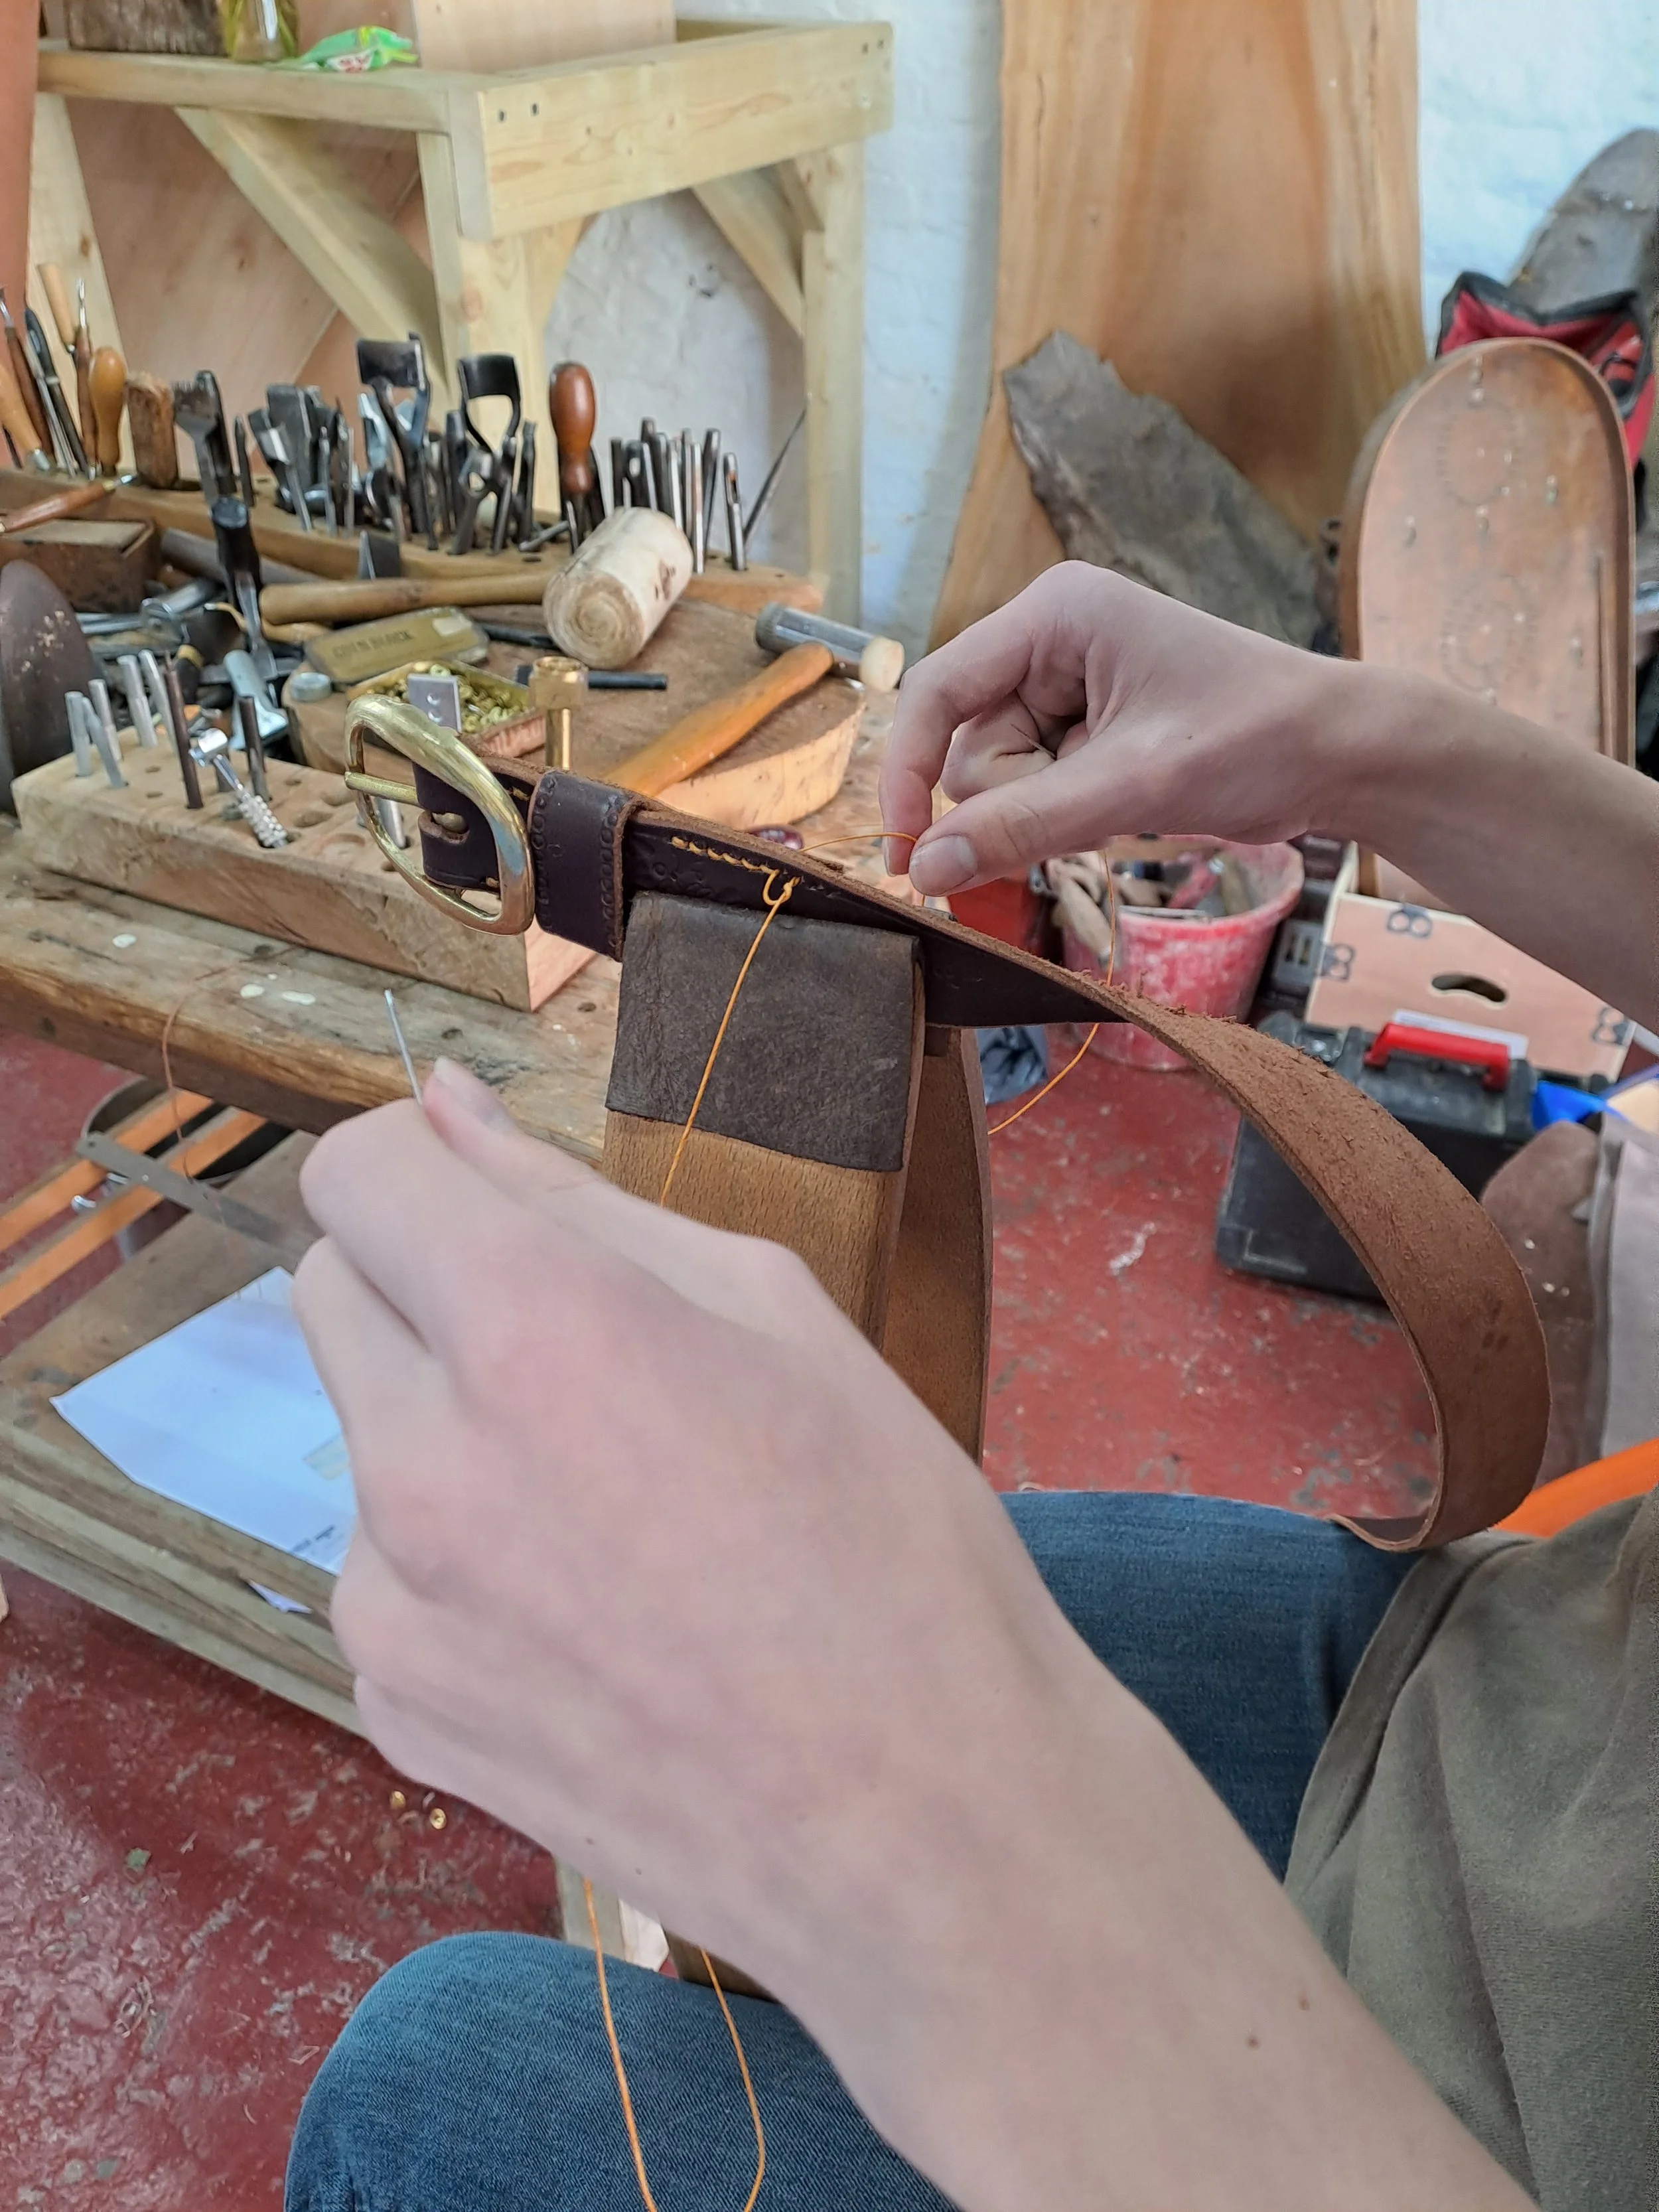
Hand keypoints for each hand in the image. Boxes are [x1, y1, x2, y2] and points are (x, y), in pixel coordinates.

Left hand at [293, 1055, 1091, 1996]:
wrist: (925, 1828)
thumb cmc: (893, 1549)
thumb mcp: (776, 1316)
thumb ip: (580, 1200)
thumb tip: (447, 1110)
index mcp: (532, 1334)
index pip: (353, 1173)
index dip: (418, 1161)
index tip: (485, 1198)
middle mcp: (423, 1466)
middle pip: (335, 1290)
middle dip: (431, 1283)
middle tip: (586, 1349)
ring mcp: (393, 1605)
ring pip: (367, 1437)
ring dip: (450, 1428)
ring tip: (617, 1506)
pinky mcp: (397, 1707)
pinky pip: (387, 1573)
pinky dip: (459, 1561)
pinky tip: (594, 1611)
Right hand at [881, 563, 1339, 895]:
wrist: (1341, 754)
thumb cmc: (1254, 740)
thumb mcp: (1133, 786)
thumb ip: (1024, 825)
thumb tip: (925, 870)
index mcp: (1055, 614)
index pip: (937, 690)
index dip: (911, 770)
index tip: (907, 852)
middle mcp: (1050, 639)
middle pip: (969, 746)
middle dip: (1017, 797)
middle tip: (1099, 804)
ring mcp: (1067, 685)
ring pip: (998, 778)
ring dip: (1047, 811)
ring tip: (1125, 800)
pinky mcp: (1086, 728)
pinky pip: (1035, 788)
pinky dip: (1067, 813)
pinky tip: (1125, 803)